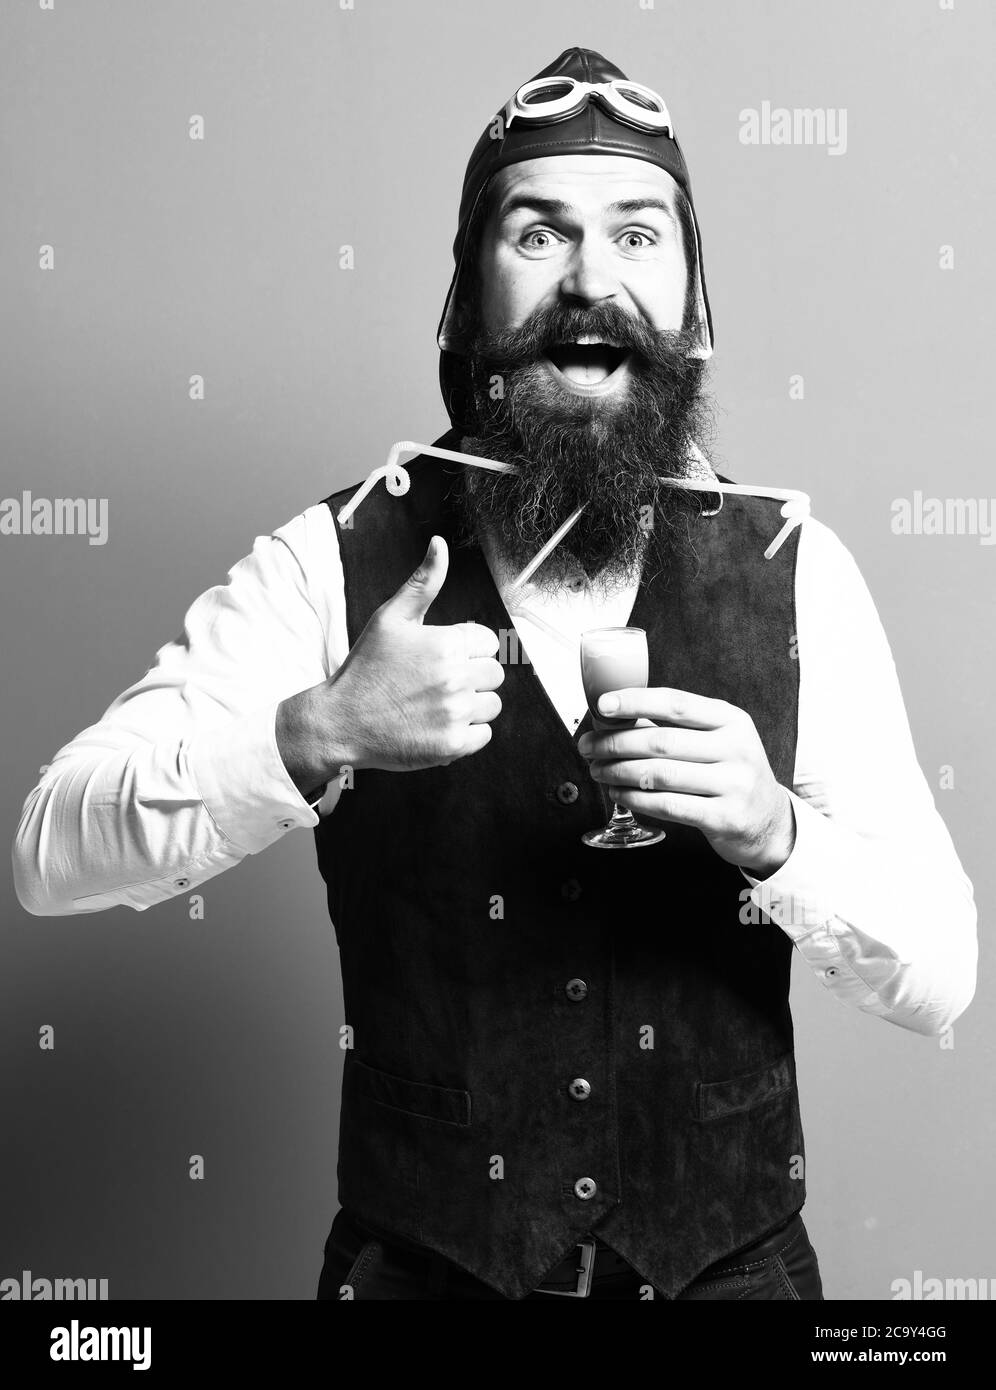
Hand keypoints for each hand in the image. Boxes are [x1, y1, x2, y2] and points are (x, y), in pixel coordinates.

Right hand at [276, 535, 503, 788]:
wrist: (340, 721)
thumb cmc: (366, 668)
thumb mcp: (391, 618)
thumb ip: (423, 582)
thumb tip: (440, 544)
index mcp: (446, 644)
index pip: (488, 642)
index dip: (467, 649)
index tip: (441, 658)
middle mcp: (454, 678)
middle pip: (494, 674)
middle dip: (471, 676)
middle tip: (436, 683)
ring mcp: (454, 714)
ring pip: (492, 705)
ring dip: (472, 705)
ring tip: (437, 704)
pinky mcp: (452, 745)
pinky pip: (483, 735)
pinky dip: (467, 733)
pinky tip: (438, 724)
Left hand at [576, 687, 795, 876]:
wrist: (769, 821)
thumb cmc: (730, 773)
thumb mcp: (718, 740)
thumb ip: (678, 726)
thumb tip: (616, 715)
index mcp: (732, 720)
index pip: (677, 704)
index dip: (636, 702)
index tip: (602, 705)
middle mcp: (737, 749)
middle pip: (662, 741)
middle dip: (615, 743)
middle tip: (588, 746)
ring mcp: (734, 785)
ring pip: (660, 775)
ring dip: (619, 772)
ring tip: (598, 770)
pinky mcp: (725, 818)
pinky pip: (668, 806)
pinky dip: (635, 799)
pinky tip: (619, 793)